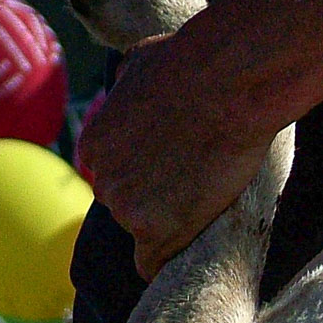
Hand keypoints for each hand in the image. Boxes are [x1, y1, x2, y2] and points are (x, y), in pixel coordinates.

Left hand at [77, 32, 279, 279]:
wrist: (228, 80)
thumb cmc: (192, 61)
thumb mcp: (141, 60)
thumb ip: (127, 85)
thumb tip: (128, 82)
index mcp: (94, 144)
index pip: (112, 176)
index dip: (145, 174)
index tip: (172, 170)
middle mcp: (102, 180)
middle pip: (126, 206)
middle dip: (156, 199)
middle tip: (196, 183)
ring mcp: (126, 209)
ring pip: (145, 232)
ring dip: (171, 224)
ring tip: (208, 197)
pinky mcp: (155, 232)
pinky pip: (153, 263)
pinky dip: (169, 259)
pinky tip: (184, 254)